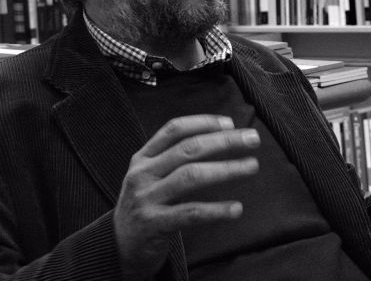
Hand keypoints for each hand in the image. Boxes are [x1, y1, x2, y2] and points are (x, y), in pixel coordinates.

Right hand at [113, 115, 259, 278]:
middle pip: (188, 149)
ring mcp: (146, 198)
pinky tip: (236, 209)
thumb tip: (221, 139)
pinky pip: (190, 213)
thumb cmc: (146, 206)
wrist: (118, 247)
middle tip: (252, 139)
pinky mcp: (153, 224)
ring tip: (252, 166)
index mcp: (143, 158)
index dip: (203, 122)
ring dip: (227, 169)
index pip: (174, 129)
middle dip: (224, 141)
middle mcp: (143, 174)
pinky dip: (216, 210)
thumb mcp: (151, 177)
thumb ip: (175, 160)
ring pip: (191, 176)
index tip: (230, 123)